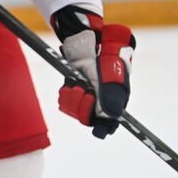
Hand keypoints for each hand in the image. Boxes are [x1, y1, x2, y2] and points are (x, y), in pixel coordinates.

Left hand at [52, 7, 134, 138]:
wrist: (86, 47)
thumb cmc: (104, 59)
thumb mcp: (109, 77)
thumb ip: (110, 96)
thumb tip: (110, 116)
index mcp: (113, 100)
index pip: (108, 123)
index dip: (103, 128)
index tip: (99, 131)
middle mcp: (99, 102)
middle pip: (88, 119)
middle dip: (84, 108)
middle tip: (86, 92)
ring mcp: (84, 97)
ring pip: (74, 112)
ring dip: (74, 99)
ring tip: (78, 85)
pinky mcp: (71, 92)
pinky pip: (63, 103)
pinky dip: (65, 95)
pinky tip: (70, 85)